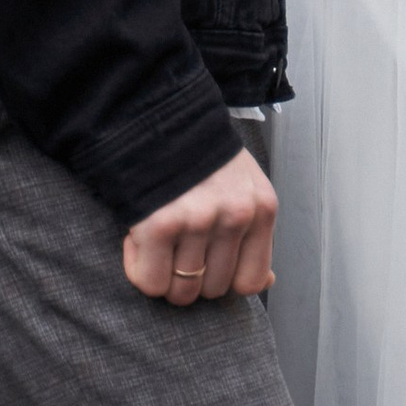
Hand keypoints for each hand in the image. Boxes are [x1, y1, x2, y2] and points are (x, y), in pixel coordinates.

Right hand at [122, 147, 277, 303]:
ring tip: (157, 243)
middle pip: (212, 289)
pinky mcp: (160, 224)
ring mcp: (198, 220)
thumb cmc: (198, 154)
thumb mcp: (244, 184)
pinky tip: (138, 242)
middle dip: (190, 276)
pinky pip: (150, 281)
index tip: (205, 261)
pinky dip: (139, 270)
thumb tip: (268, 281)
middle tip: (174, 246)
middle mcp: (236, 216)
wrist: (154, 114)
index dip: (222, 279)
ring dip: (163, 275)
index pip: (250, 281)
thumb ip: (256, 232)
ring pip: (181, 291)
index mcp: (262, 208)